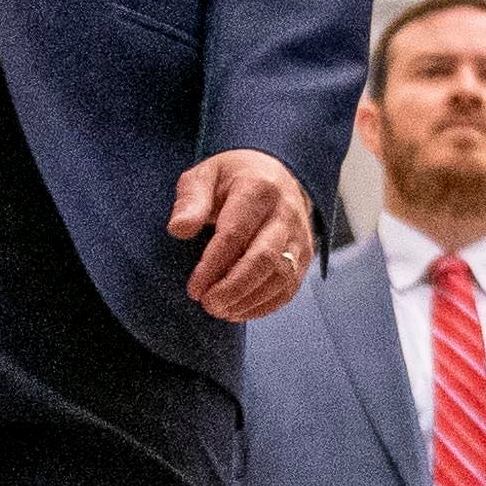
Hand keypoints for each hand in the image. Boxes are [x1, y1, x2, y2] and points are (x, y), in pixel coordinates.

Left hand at [169, 150, 316, 320]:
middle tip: (208, 305)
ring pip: (281, 277)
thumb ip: (190, 200)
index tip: (194, 289)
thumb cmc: (232, 179)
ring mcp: (299, 236)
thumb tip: (179, 229)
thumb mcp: (205, 177)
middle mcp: (285, 213)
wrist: (274, 175)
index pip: (235, 233)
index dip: (213, 265)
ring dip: (249, 300)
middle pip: (264, 259)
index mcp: (258, 188)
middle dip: (234, 288)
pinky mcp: (305, 255)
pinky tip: (239, 310)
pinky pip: (289, 287)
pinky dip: (264, 305)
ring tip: (220, 310)